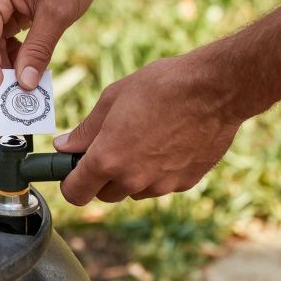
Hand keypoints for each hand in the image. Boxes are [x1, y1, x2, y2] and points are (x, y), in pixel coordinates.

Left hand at [56, 50, 244, 204]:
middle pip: (104, 194)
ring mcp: (161, 184)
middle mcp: (132, 179)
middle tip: (110, 145)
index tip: (72, 170)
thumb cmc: (161, 86)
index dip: (70, 183)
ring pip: (134, 190)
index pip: (75, 193)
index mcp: (108, 158)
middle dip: (101, 176)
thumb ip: (85, 130)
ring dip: (131, 175)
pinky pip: (160, 184)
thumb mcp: (112, 99)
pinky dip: (158, 171)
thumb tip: (64, 146)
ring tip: (144, 138)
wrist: (215, 90)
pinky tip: (168, 142)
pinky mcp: (185, 183)